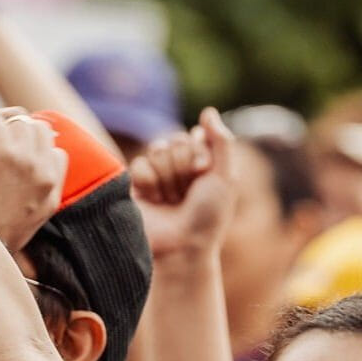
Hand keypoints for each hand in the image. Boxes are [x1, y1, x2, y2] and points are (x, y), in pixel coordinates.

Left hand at [0, 107, 67, 249]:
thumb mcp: (14, 233)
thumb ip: (21, 208)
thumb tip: (14, 209)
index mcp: (51, 197)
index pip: (55, 154)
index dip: (28, 148)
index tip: (2, 154)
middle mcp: (44, 176)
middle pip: (38, 129)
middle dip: (11, 130)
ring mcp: (27, 160)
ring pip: (16, 119)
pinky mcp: (2, 150)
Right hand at [132, 108, 237, 260]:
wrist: (180, 248)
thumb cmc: (208, 217)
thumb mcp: (225, 177)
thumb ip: (221, 141)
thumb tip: (208, 111)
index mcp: (201, 164)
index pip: (194, 136)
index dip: (198, 154)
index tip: (203, 174)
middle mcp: (179, 168)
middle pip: (174, 140)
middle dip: (182, 166)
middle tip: (186, 193)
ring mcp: (157, 177)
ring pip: (156, 150)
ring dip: (167, 178)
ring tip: (170, 201)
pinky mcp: (136, 187)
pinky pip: (138, 165)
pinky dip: (148, 182)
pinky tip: (154, 201)